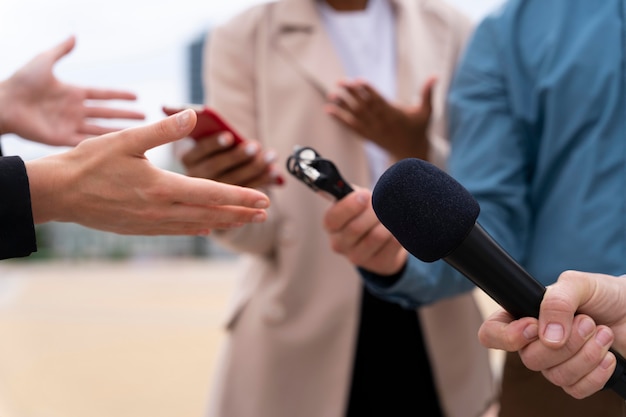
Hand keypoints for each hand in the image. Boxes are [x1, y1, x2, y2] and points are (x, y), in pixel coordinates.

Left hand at [0, 36, 143, 145]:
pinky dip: (101, 144)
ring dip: (119, 131)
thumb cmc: (21, 82)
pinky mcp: (62, 139)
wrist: (3, 104)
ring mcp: (70, 125)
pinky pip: (86, 142)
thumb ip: (61, 51)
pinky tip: (116, 146)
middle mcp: (75, 110)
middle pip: (107, 113)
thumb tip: (74, 36)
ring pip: (101, 129)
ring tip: (137, 132)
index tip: (137, 97)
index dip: (120, 95)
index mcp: (73, 93)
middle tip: (146, 117)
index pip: (103, 95)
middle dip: (127, 115)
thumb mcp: (43, 61)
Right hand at [25, 109, 269, 234]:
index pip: (212, 193)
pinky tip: (207, 229)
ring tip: (245, 222)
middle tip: (265, 213)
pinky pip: (177, 230)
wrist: (59, 193)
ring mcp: (151, 223)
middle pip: (211, 213)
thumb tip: (193, 115)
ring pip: (197, 225)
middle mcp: (161, 210)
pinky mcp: (141, 229)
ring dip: (224, 222)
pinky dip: (197, 228)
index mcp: (162, 187)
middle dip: (241, 213)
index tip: (265, 199)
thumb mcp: (127, 140)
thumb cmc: (90, 162)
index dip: (241, 196)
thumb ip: (163, 129)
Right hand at [323, 188, 406, 274]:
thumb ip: (350, 193)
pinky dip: (398, 230)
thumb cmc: (364, 213)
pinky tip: (397, 225)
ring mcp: (358, 257)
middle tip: (383, 202)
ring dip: (387, 220)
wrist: (381, 237)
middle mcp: (340, 244)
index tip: (365, 194)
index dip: (350, 206)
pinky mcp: (378, 263)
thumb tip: (350, 191)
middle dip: (374, 211)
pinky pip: (393, 243)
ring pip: (377, 236)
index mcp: (331, 226)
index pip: (333, 218)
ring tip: (391, 213)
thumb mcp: (354, 199)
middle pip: (356, 227)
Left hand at [324, 77, 435, 160]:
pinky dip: (340, 119)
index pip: (379, 100)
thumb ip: (427, 93)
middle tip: (340, 82)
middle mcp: (381, 122)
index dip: (368, 91)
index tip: (358, 81)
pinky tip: (329, 110)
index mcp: (394, 114)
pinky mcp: (367, 136)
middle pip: (364, 106)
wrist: (411, 154)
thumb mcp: (426, 112)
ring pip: (356, 116)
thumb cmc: (419, 130)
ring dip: (342, 105)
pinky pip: (351, 127)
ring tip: (331, 95)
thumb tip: (435, 75)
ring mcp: (373, 130)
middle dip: (351, 94)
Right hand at [478, 270, 625, 398]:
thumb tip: (548, 338)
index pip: (492, 333)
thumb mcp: (577, 284)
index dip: (507, 336)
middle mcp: (534, 342)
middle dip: (566, 342)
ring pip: (555, 376)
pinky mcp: (579, 378)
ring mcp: (556, 363)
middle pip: (530, 359)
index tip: (534, 326)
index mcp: (523, 315)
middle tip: (588, 321)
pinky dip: (596, 373)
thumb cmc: (602, 293)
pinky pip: (576, 390)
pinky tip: (608, 354)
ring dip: (586, 354)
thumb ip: (556, 303)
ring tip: (602, 331)